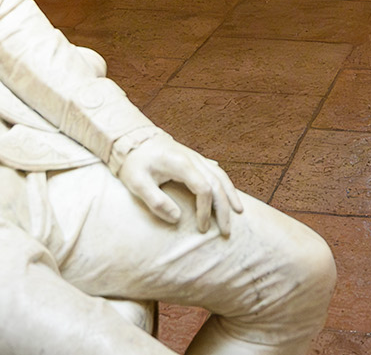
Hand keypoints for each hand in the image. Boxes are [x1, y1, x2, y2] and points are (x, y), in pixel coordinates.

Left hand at [118, 133, 243, 235]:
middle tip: (226, 231)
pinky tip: (229, 193)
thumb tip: (177, 218)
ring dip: (230, 194)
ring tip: (239, 212)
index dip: (205, 211)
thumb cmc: (134, 162)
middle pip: (217, 184)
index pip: (203, 189)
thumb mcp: (137, 183)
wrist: (132, 138)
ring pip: (220, 175)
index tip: (202, 228)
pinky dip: (225, 184)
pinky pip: (216, 171)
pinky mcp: (193, 158)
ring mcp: (195, 157)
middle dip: (224, 209)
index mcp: (180, 164)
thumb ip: (156, 202)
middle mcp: (193, 159)